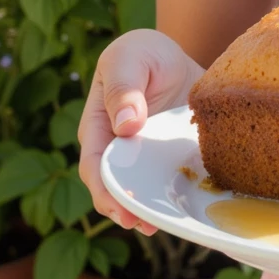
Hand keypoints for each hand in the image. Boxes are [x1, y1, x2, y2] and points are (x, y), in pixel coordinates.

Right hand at [78, 28, 204, 234]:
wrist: (171, 55)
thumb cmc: (142, 53)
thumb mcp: (129, 58)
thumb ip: (124, 88)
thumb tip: (126, 125)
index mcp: (98, 126)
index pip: (95, 164)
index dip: (105, 189)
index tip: (122, 207)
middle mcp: (116, 147)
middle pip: (114, 187)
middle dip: (126, 209)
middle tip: (145, 224)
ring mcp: (140, 156)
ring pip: (139, 190)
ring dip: (147, 210)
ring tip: (160, 225)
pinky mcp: (163, 158)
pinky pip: (164, 181)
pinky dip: (171, 196)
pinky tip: (184, 207)